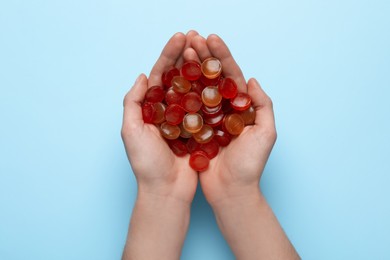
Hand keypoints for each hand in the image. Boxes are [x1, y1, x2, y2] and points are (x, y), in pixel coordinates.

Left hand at [121, 31, 199, 203]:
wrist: (166, 191)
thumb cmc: (146, 164)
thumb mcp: (131, 130)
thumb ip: (133, 102)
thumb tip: (142, 76)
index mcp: (150, 107)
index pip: (159, 74)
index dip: (169, 55)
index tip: (181, 38)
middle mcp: (168, 110)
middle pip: (178, 77)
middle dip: (186, 56)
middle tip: (197, 38)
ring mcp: (185, 119)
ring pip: (194, 88)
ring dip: (200, 69)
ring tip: (208, 52)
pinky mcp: (200, 129)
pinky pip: (207, 107)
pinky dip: (212, 93)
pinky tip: (219, 78)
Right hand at [189, 34, 276, 204]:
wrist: (231, 191)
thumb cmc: (250, 165)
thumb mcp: (266, 134)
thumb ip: (263, 106)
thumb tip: (252, 80)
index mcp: (241, 106)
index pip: (231, 74)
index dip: (221, 55)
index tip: (210, 38)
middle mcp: (224, 108)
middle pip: (212, 77)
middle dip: (202, 56)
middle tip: (190, 38)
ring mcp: (207, 118)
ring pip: (197, 88)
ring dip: (189, 68)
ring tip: (180, 51)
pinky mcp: (194, 129)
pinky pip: (186, 107)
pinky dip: (179, 92)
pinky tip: (170, 78)